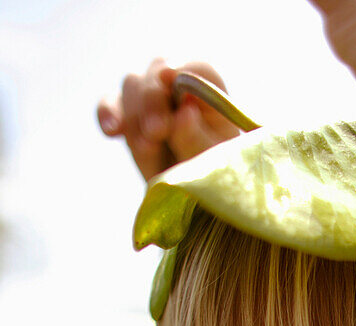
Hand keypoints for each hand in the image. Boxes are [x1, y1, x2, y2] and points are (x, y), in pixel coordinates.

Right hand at [97, 58, 239, 180]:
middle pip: (158, 72)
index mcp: (208, 88)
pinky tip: (111, 130)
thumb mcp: (211, 159)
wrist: (188, 190)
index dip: (182, 72)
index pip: (196, 69)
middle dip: (154, 101)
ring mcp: (148, 95)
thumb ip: (197, 137)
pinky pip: (110, 104)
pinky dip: (107, 113)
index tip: (168, 80)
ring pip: (133, 86)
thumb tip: (184, 113)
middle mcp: (176, 83)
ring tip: (148, 149)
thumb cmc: (211, 170)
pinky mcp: (126, 113)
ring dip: (136, 116)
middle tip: (156, 131)